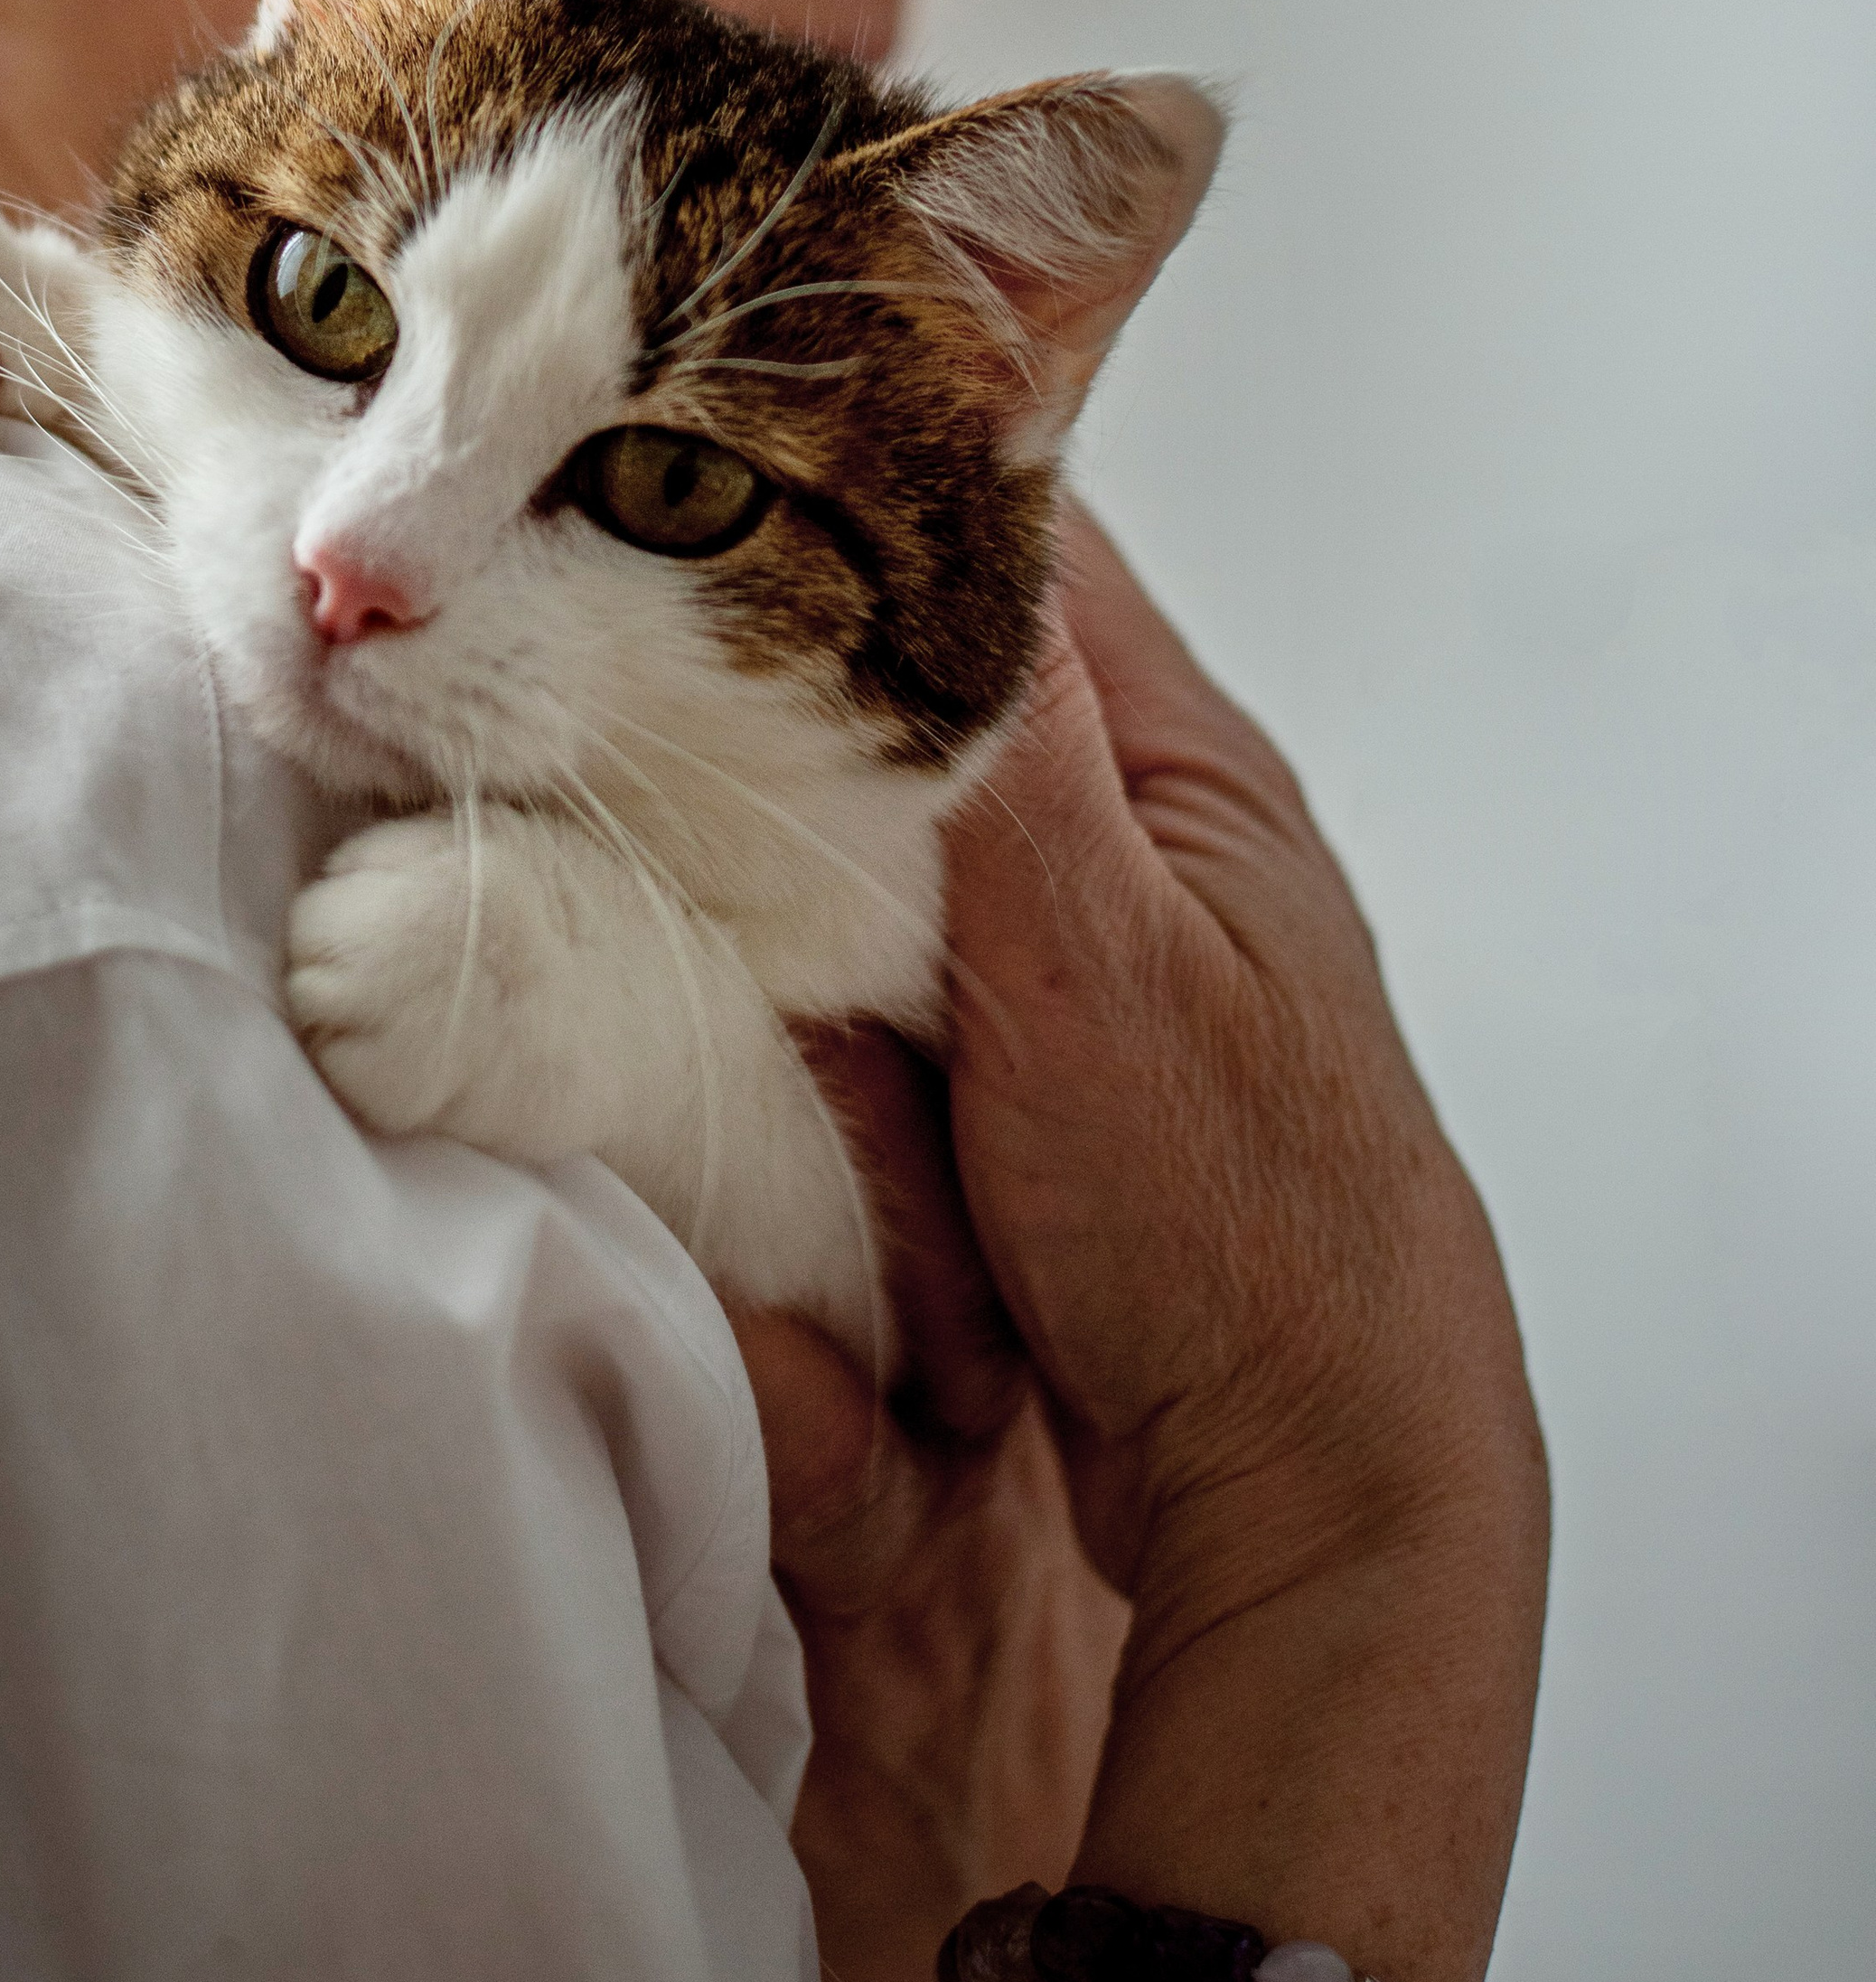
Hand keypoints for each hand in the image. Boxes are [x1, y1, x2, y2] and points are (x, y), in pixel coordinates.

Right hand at [747, 510, 1547, 1981]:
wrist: (1308, 1491)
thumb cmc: (1242, 1227)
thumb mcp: (1094, 956)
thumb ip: (1003, 742)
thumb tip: (935, 503)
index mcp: (1182, 763)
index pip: (1015, 538)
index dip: (862, 490)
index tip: (704, 493)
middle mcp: (1139, 836)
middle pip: (927, 695)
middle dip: (808, 726)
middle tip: (673, 732)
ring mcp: (1084, 956)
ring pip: (890, 846)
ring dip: (814, 891)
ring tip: (742, 927)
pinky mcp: (1031, 1069)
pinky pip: (891, 983)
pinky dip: (838, 1008)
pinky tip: (802, 1048)